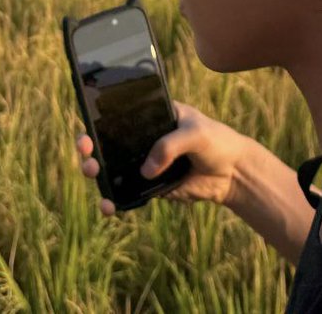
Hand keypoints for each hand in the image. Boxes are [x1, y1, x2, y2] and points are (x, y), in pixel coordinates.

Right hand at [75, 100, 253, 215]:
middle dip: (91, 148)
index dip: (99, 120)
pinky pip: (128, 192)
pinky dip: (115, 200)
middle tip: (87, 155)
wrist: (233, 173)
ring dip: (98, 173)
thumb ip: (171, 146)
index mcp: (153, 116)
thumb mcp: (197, 133)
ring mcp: (146, 162)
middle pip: (109, 142)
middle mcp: (145, 138)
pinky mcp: (152, 185)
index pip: (121, 114)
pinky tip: (109, 206)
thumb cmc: (217, 142)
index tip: (89, 130)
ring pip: (114, 169)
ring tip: (93, 174)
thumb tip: (145, 171)